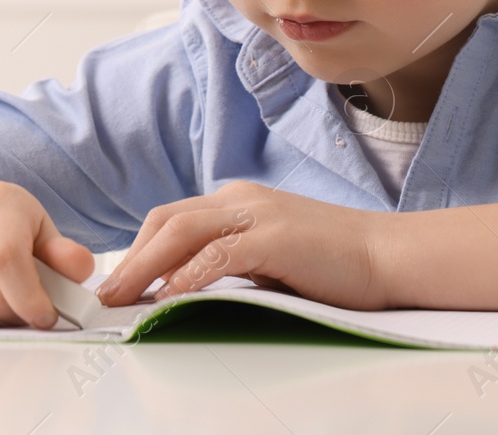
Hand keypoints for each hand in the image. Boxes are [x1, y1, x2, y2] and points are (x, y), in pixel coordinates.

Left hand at [95, 180, 391, 310]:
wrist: (391, 255)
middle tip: (106, 295)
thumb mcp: (273, 258)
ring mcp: (258, 214)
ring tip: (122, 298)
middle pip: (166, 221)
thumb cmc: (338, 263)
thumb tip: (187, 289)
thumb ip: (234, 263)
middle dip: (130, 259)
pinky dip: (187, 276)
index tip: (119, 283)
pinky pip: (218, 255)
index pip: (173, 219)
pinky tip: (168, 297)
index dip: (139, 250)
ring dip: (144, 267)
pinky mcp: (275, 237)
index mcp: (240, 201)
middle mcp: (243, 198)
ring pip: (182, 232)